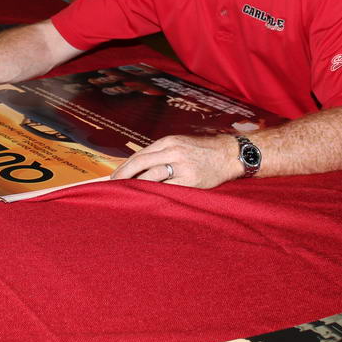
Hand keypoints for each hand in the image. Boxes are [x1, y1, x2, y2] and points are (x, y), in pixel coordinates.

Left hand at [110, 134, 242, 187]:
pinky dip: (155, 194)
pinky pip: (167, 189)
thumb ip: (161, 153)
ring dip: (135, 186)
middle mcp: (173, 151)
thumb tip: (138, 166)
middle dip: (123, 175)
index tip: (114, 176)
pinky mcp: (190, 180)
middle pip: (140, 163)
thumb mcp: (180, 144)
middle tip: (112, 186)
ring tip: (126, 194)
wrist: (229, 154)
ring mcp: (181, 165)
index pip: (139, 155)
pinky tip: (147, 199)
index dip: (124, 166)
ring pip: (151, 176)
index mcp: (168, 141)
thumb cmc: (202, 151)